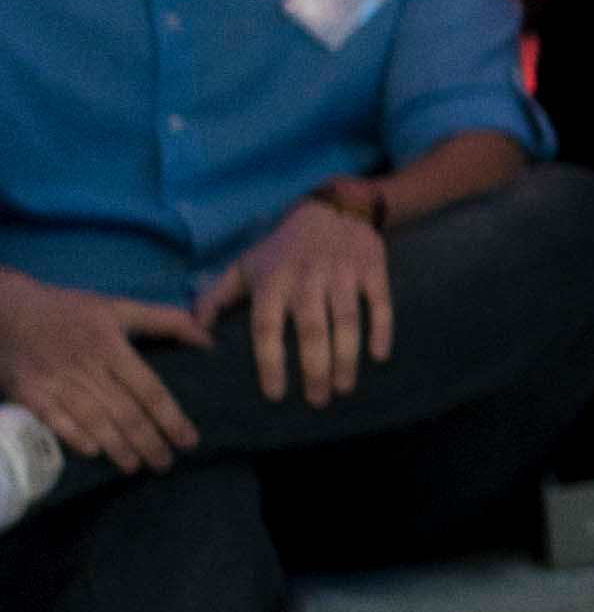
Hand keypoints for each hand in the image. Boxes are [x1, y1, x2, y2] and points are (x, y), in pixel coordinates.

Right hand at [0, 272, 210, 474]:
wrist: (8, 308)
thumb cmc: (70, 309)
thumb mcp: (118, 307)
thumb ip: (167, 320)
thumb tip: (209, 338)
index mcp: (111, 345)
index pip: (148, 389)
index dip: (171, 418)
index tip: (189, 441)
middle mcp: (86, 365)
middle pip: (124, 411)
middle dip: (148, 441)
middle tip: (165, 464)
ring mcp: (55, 380)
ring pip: (93, 419)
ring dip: (116, 446)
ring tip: (135, 466)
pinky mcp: (28, 391)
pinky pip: (53, 419)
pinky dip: (73, 436)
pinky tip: (93, 452)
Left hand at [200, 193, 395, 407]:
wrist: (331, 210)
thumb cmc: (281, 249)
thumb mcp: (244, 267)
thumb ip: (216, 299)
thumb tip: (194, 334)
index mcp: (272, 282)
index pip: (268, 328)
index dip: (271, 362)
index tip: (275, 394)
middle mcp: (306, 279)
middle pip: (311, 329)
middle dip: (315, 368)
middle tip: (317, 401)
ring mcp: (342, 273)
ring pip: (346, 320)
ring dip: (347, 356)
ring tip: (343, 387)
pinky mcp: (372, 269)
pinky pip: (379, 303)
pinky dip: (381, 329)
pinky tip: (379, 356)